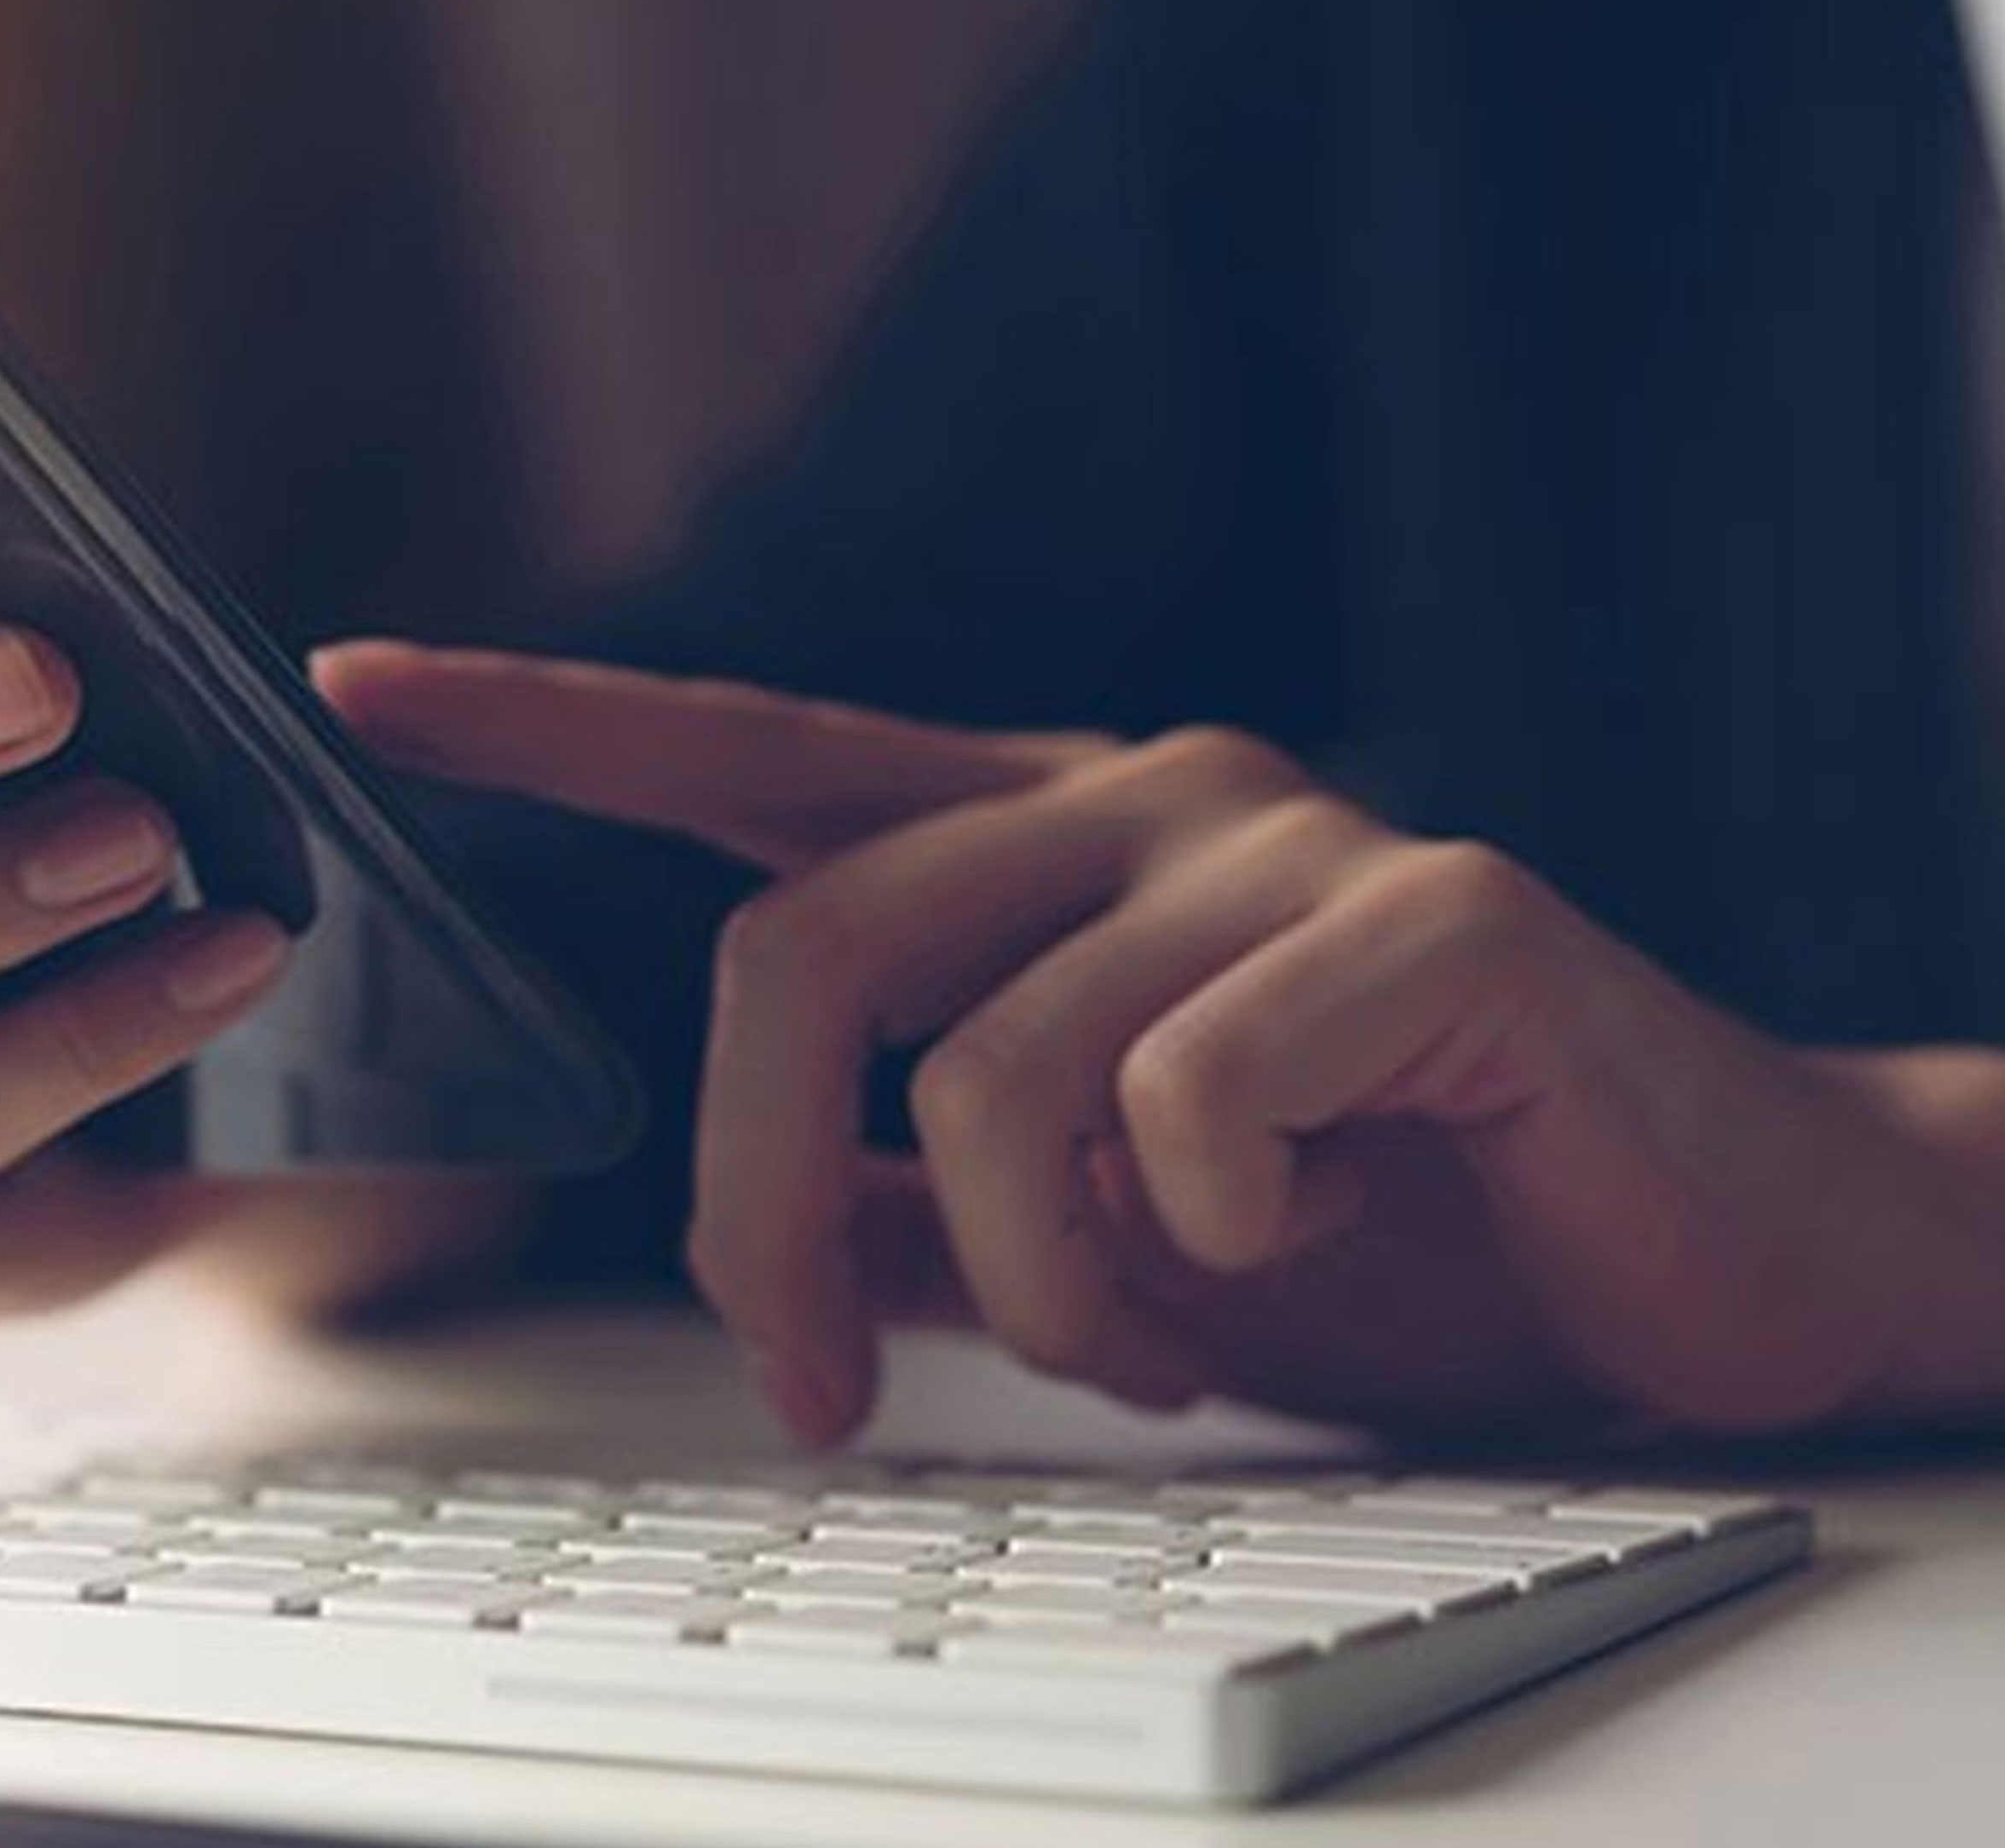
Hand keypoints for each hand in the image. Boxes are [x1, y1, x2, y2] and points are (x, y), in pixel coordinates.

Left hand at [318, 642, 2004, 1441]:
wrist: (1709, 1261)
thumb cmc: (1393, 1230)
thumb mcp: (1101, 1232)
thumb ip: (928, 1198)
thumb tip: (763, 1217)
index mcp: (1034, 845)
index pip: (748, 752)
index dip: (546, 721)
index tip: (355, 685)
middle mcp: (1131, 796)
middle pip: (802, 954)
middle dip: (758, 1203)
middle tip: (816, 1379)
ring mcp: (1278, 837)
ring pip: (989, 1067)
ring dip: (1050, 1279)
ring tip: (1177, 1320)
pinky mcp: (1432, 907)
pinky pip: (1195, 1097)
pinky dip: (1225, 1244)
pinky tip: (1335, 1232)